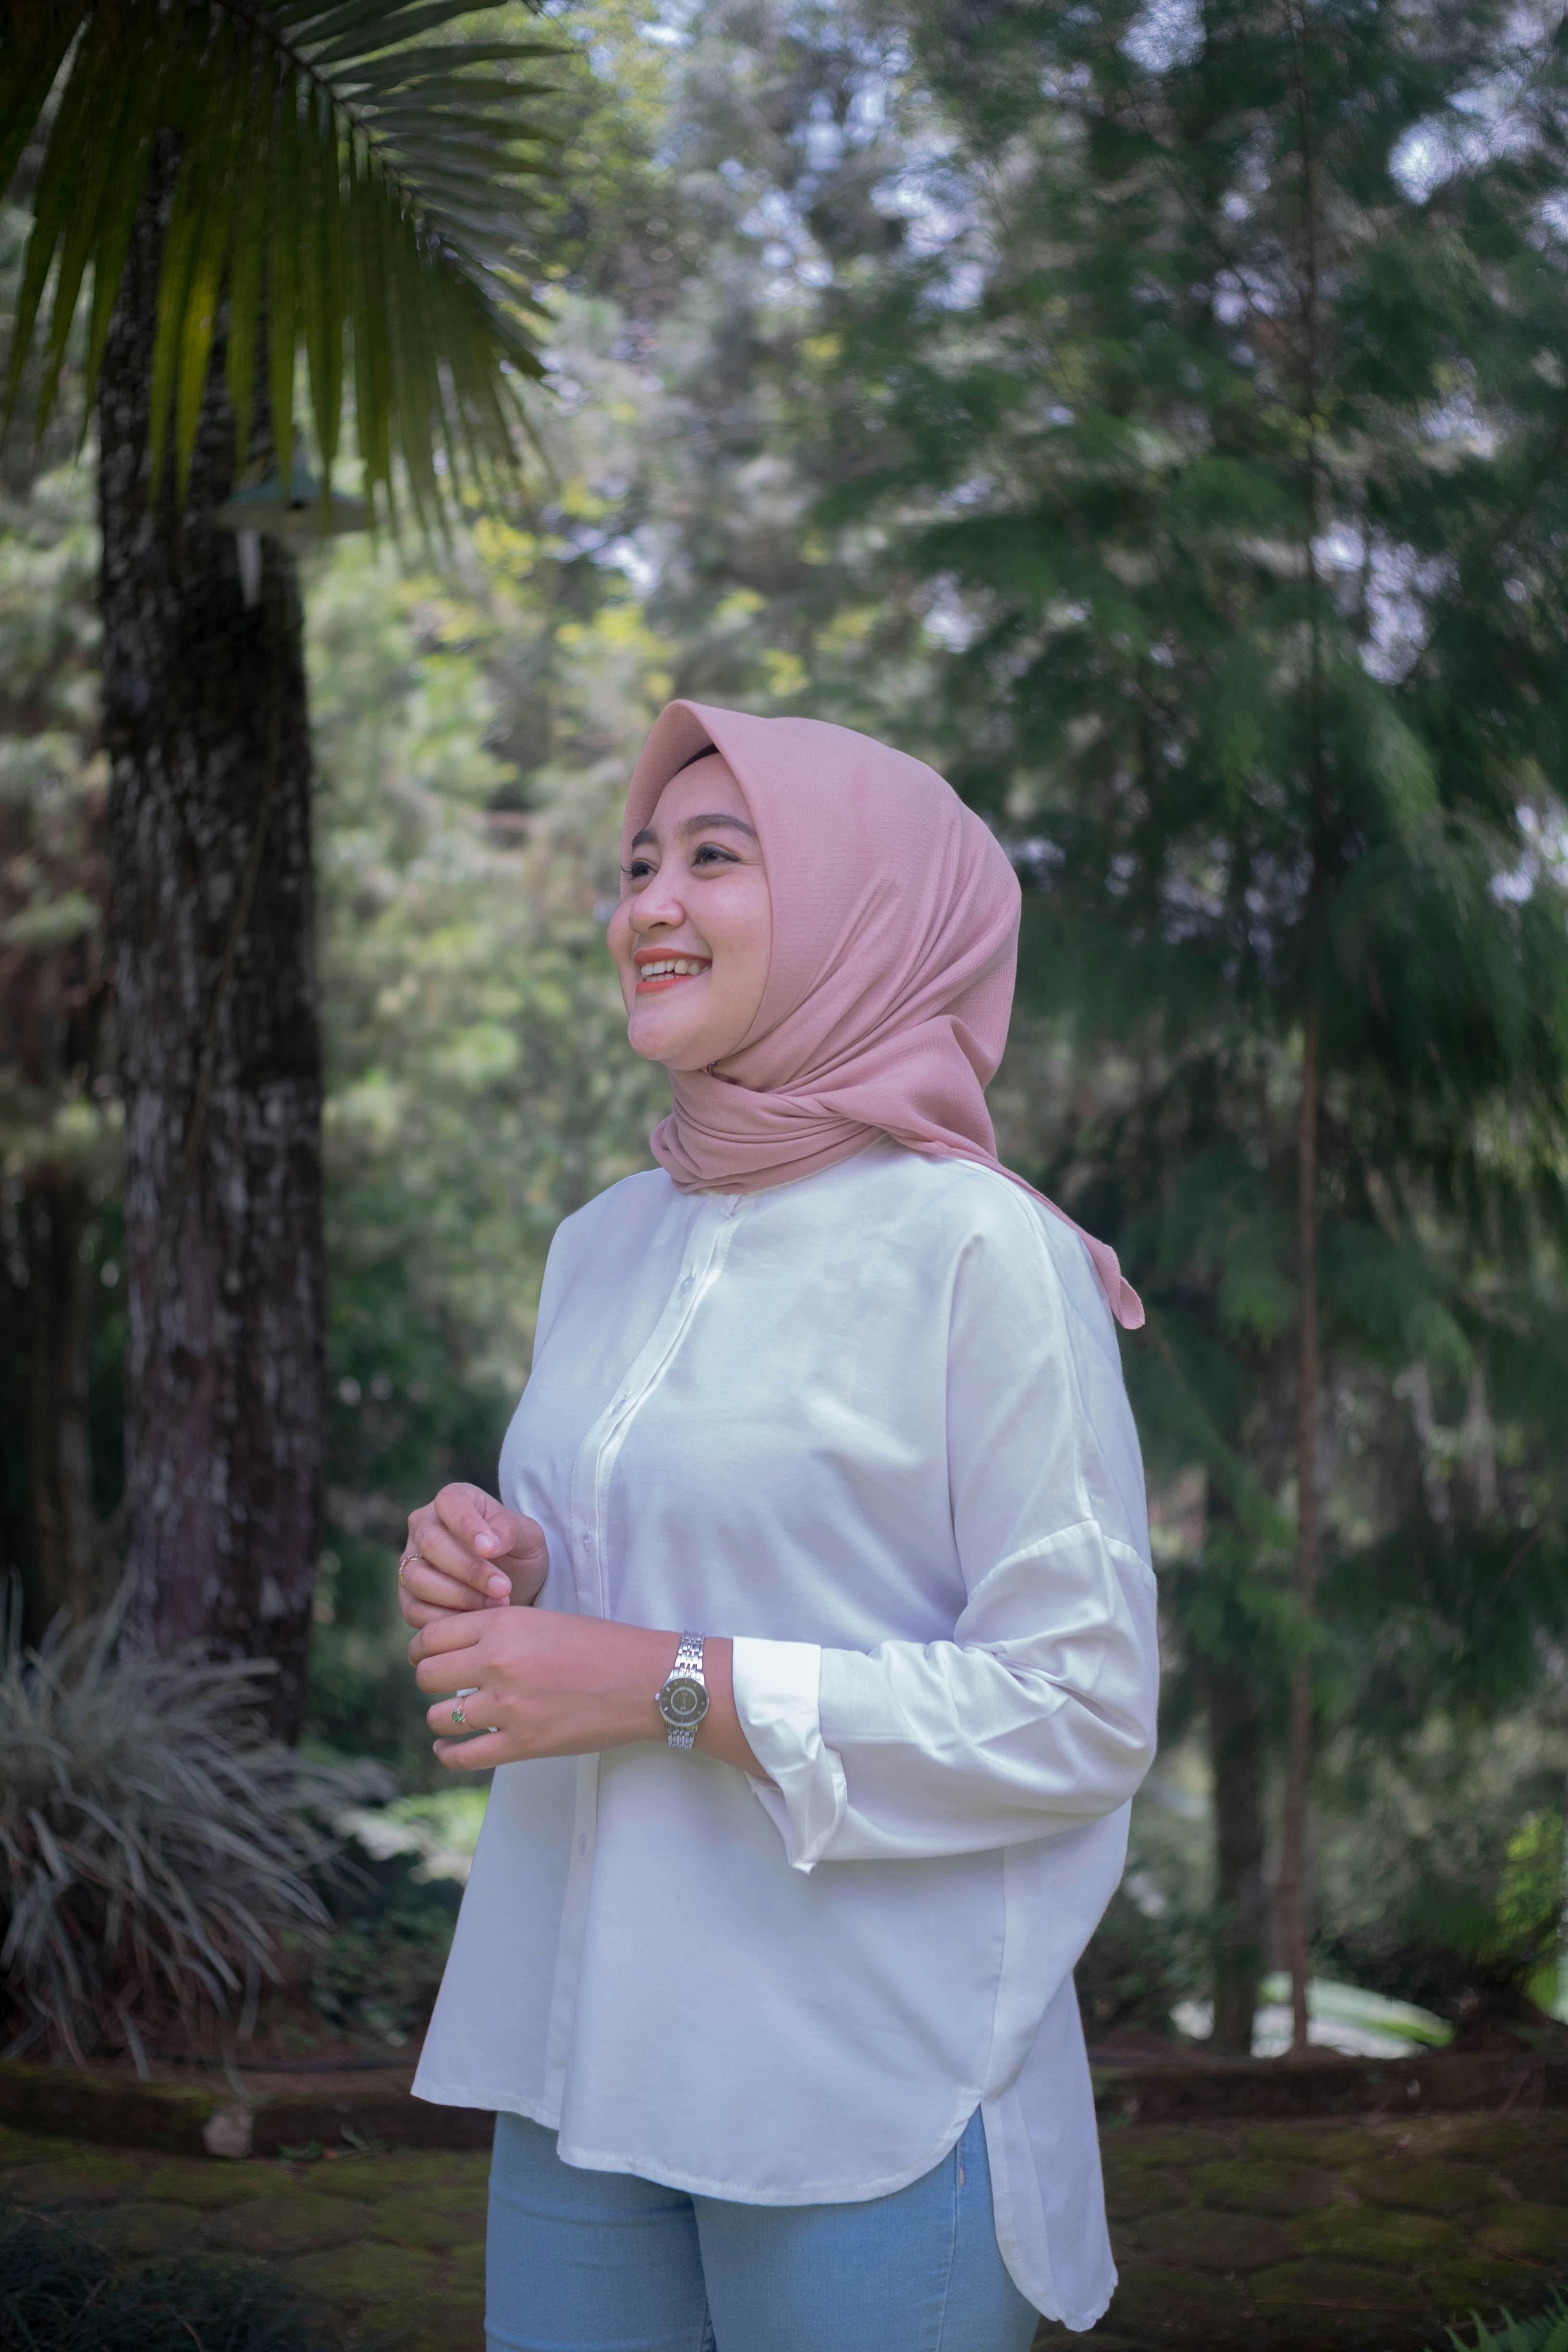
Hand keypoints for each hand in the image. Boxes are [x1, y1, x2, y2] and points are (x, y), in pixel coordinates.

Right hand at [397, 1483, 548, 1628]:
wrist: (513, 1587)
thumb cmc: (518, 1554)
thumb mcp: (528, 1537)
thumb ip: (510, 1531)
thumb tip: (488, 1545)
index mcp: (454, 1500)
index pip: (450, 1502)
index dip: (468, 1526)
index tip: (490, 1549)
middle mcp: (424, 1525)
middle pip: (431, 1543)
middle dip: (470, 1570)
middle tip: (503, 1588)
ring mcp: (411, 1561)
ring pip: (418, 1579)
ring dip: (460, 1597)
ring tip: (497, 1605)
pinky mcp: (408, 1597)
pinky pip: (414, 1611)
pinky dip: (446, 1620)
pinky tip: (475, 1620)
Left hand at [410, 1609, 764, 1777]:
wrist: (647, 1680)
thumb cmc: (603, 1647)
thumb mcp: (545, 1621)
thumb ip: (500, 1632)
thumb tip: (460, 1648)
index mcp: (504, 1624)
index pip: (432, 1635)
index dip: (422, 1648)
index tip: (426, 1656)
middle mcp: (498, 1662)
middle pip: (427, 1674)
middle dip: (428, 1679)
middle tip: (441, 1685)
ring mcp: (508, 1706)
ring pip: (441, 1715)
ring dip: (441, 1717)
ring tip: (453, 1717)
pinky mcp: (523, 1744)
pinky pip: (463, 1755)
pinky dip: (448, 1754)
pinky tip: (448, 1748)